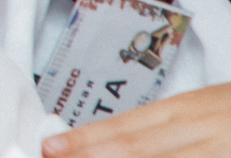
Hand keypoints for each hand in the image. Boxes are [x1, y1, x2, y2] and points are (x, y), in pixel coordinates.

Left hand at [44, 85, 230, 154]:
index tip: (50, 148)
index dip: (87, 140)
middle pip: (140, 150)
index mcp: (187, 110)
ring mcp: (221, 151)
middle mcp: (203, 130)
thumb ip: (158, 131)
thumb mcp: (199, 112)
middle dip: (94, 157)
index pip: (128, 127)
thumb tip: (97, 146)